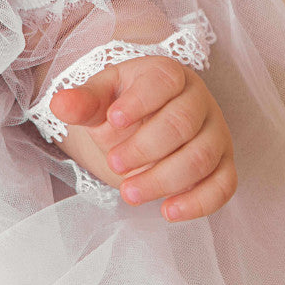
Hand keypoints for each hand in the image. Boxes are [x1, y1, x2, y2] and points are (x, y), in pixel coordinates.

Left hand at [50, 55, 236, 221]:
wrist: (145, 123)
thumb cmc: (121, 106)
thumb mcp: (100, 98)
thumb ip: (83, 101)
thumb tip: (59, 104)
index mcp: (168, 73)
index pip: (162, 82)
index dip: (139, 102)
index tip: (112, 121)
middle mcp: (199, 100)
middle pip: (182, 124)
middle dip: (145, 149)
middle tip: (113, 164)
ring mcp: (216, 132)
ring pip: (201, 158)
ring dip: (164, 180)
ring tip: (128, 193)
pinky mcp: (225, 164)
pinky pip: (224, 185)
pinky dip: (198, 202)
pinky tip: (167, 211)